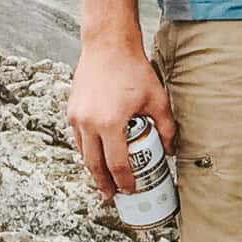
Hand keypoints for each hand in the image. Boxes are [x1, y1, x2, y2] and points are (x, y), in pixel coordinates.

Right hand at [67, 40, 173, 200]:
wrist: (108, 45)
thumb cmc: (134, 70)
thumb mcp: (157, 99)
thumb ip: (166, 127)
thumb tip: (170, 150)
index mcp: (110, 123)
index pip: (117, 164)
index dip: (124, 181)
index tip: (131, 190)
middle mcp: (89, 123)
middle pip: (95, 165)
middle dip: (104, 184)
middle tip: (113, 196)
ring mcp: (76, 117)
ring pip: (83, 152)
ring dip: (93, 169)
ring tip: (104, 180)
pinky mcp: (71, 110)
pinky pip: (78, 138)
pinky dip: (87, 150)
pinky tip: (97, 155)